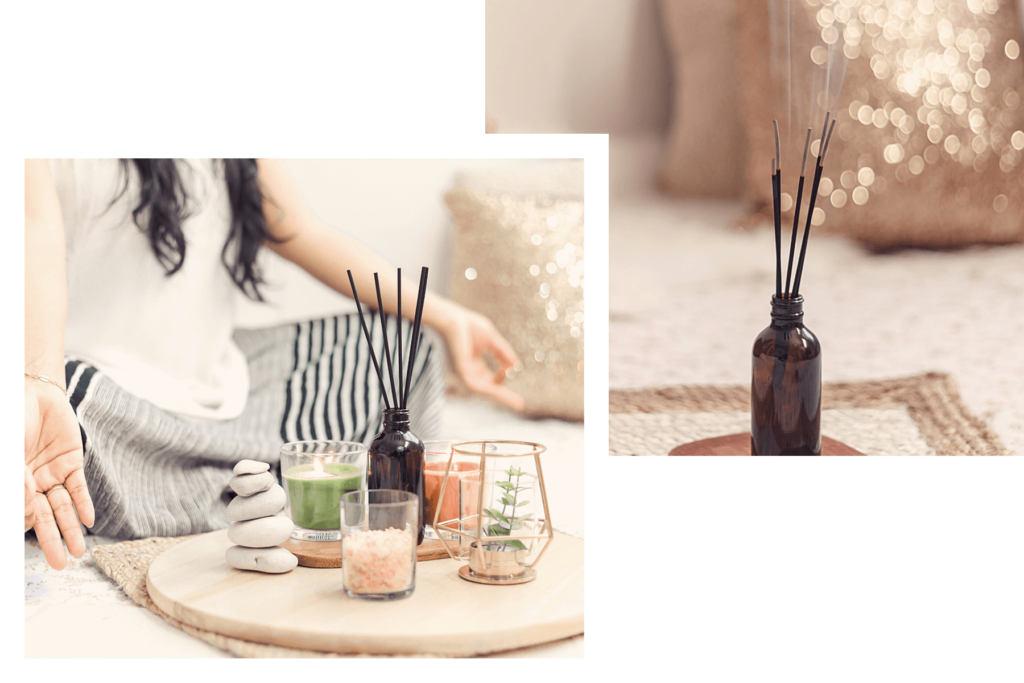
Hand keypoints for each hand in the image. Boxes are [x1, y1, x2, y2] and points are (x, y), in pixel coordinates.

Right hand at [25, 379, 94, 569]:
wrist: (30, 392)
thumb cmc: (11, 422)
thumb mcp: (9, 455)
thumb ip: (15, 483)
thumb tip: (23, 511)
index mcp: (13, 484)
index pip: (20, 515)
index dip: (23, 529)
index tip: (26, 545)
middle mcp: (31, 483)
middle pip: (42, 518)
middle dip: (51, 542)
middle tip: (59, 566)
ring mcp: (51, 473)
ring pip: (62, 508)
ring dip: (70, 529)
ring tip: (78, 552)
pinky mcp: (71, 462)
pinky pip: (78, 487)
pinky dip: (83, 504)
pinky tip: (88, 521)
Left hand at [438, 303, 523, 410]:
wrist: (454, 318)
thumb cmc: (469, 326)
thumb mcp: (492, 341)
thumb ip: (503, 352)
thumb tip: (515, 365)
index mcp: (474, 365)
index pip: (489, 380)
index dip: (502, 377)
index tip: (511, 368)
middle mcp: (468, 372)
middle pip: (488, 388)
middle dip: (503, 396)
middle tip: (520, 405)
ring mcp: (464, 372)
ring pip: (484, 390)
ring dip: (500, 396)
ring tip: (516, 403)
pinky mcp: (461, 370)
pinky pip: (476, 384)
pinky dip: (490, 389)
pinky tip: (501, 391)